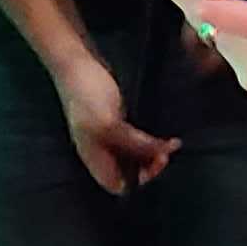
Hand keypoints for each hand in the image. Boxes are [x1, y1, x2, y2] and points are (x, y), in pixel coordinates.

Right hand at [55, 49, 172, 194]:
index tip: (158, 162)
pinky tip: (161, 133)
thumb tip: (160, 155)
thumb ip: (132, 142)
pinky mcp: (115, 120)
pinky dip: (148, 139)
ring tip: (169, 143)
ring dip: (151, 152)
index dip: (138, 182)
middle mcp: (100, 150)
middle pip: (128, 172)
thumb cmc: (86, 93)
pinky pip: (135, 138)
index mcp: (93, 156)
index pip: (117, 185)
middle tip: (168, 149)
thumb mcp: (107, 122)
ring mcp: (107, 135)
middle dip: (149, 165)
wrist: (77, 60)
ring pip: (133, 156)